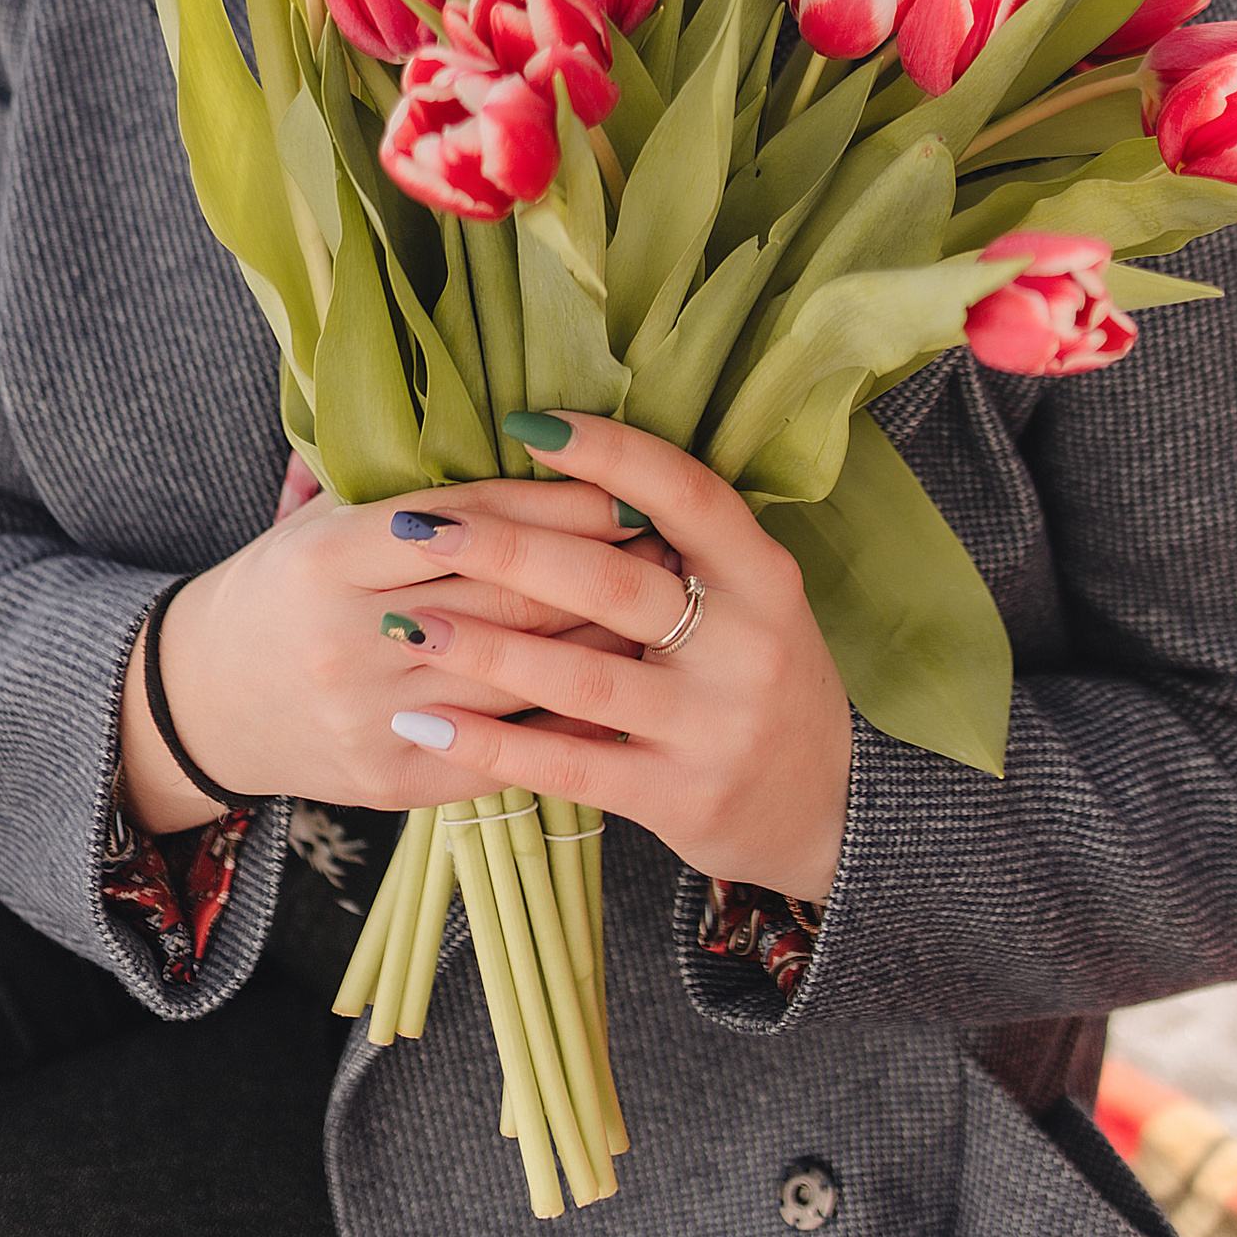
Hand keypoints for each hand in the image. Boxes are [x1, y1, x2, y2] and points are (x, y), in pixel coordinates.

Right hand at [117, 466, 637, 835]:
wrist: (204, 704)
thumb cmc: (280, 590)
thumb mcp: (318, 520)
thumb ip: (407, 488)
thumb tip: (525, 438)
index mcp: (324, 562)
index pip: (465, 524)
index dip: (554, 505)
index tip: (627, 489)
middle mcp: (346, 644)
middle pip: (504, 598)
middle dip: (598, 567)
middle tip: (668, 540)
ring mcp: (371, 722)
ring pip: (517, 674)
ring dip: (602, 638)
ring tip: (665, 605)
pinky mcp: (393, 785)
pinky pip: (505, 750)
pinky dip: (570, 718)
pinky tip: (624, 688)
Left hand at [375, 418, 853, 902]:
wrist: (831, 811)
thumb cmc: (762, 682)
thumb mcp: (753, 604)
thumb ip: (678, 553)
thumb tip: (558, 476)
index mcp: (764, 578)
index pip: (686, 495)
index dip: (608, 454)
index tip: (526, 426)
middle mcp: (748, 646)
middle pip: (615, 582)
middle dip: (510, 550)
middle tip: (426, 524)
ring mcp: (716, 728)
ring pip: (582, 680)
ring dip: (484, 648)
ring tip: (406, 622)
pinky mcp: (680, 799)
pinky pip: (570, 768)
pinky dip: (491, 745)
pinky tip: (426, 723)